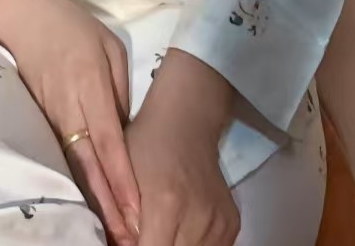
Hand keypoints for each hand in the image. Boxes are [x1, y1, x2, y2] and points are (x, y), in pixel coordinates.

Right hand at [0, 0, 141, 245]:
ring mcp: (49, 117)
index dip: (122, 180)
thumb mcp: (109, 47)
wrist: (20, 12)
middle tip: (127, 239)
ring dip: (92, 202)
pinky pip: (60, 157)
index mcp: (89, 85)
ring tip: (111, 233)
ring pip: (73, 168)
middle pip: (89, 166)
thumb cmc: (71, 24)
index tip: (136, 211)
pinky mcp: (37, 120)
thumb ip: (120, 91)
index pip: (109, 142)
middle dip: (108, 206)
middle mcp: (68, 108)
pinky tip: (86, 205)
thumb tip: (128, 133)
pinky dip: (74, 183)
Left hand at [124, 88, 238, 245]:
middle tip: (147, 232)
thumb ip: (122, 219)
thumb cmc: (146, 143)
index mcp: (166, 204)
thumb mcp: (122, 173)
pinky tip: (182, 229)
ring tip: (163, 229)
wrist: (187, 121)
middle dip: (156, 245)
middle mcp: (199, 217)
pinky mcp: (232, 223)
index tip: (131, 241)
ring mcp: (220, 221)